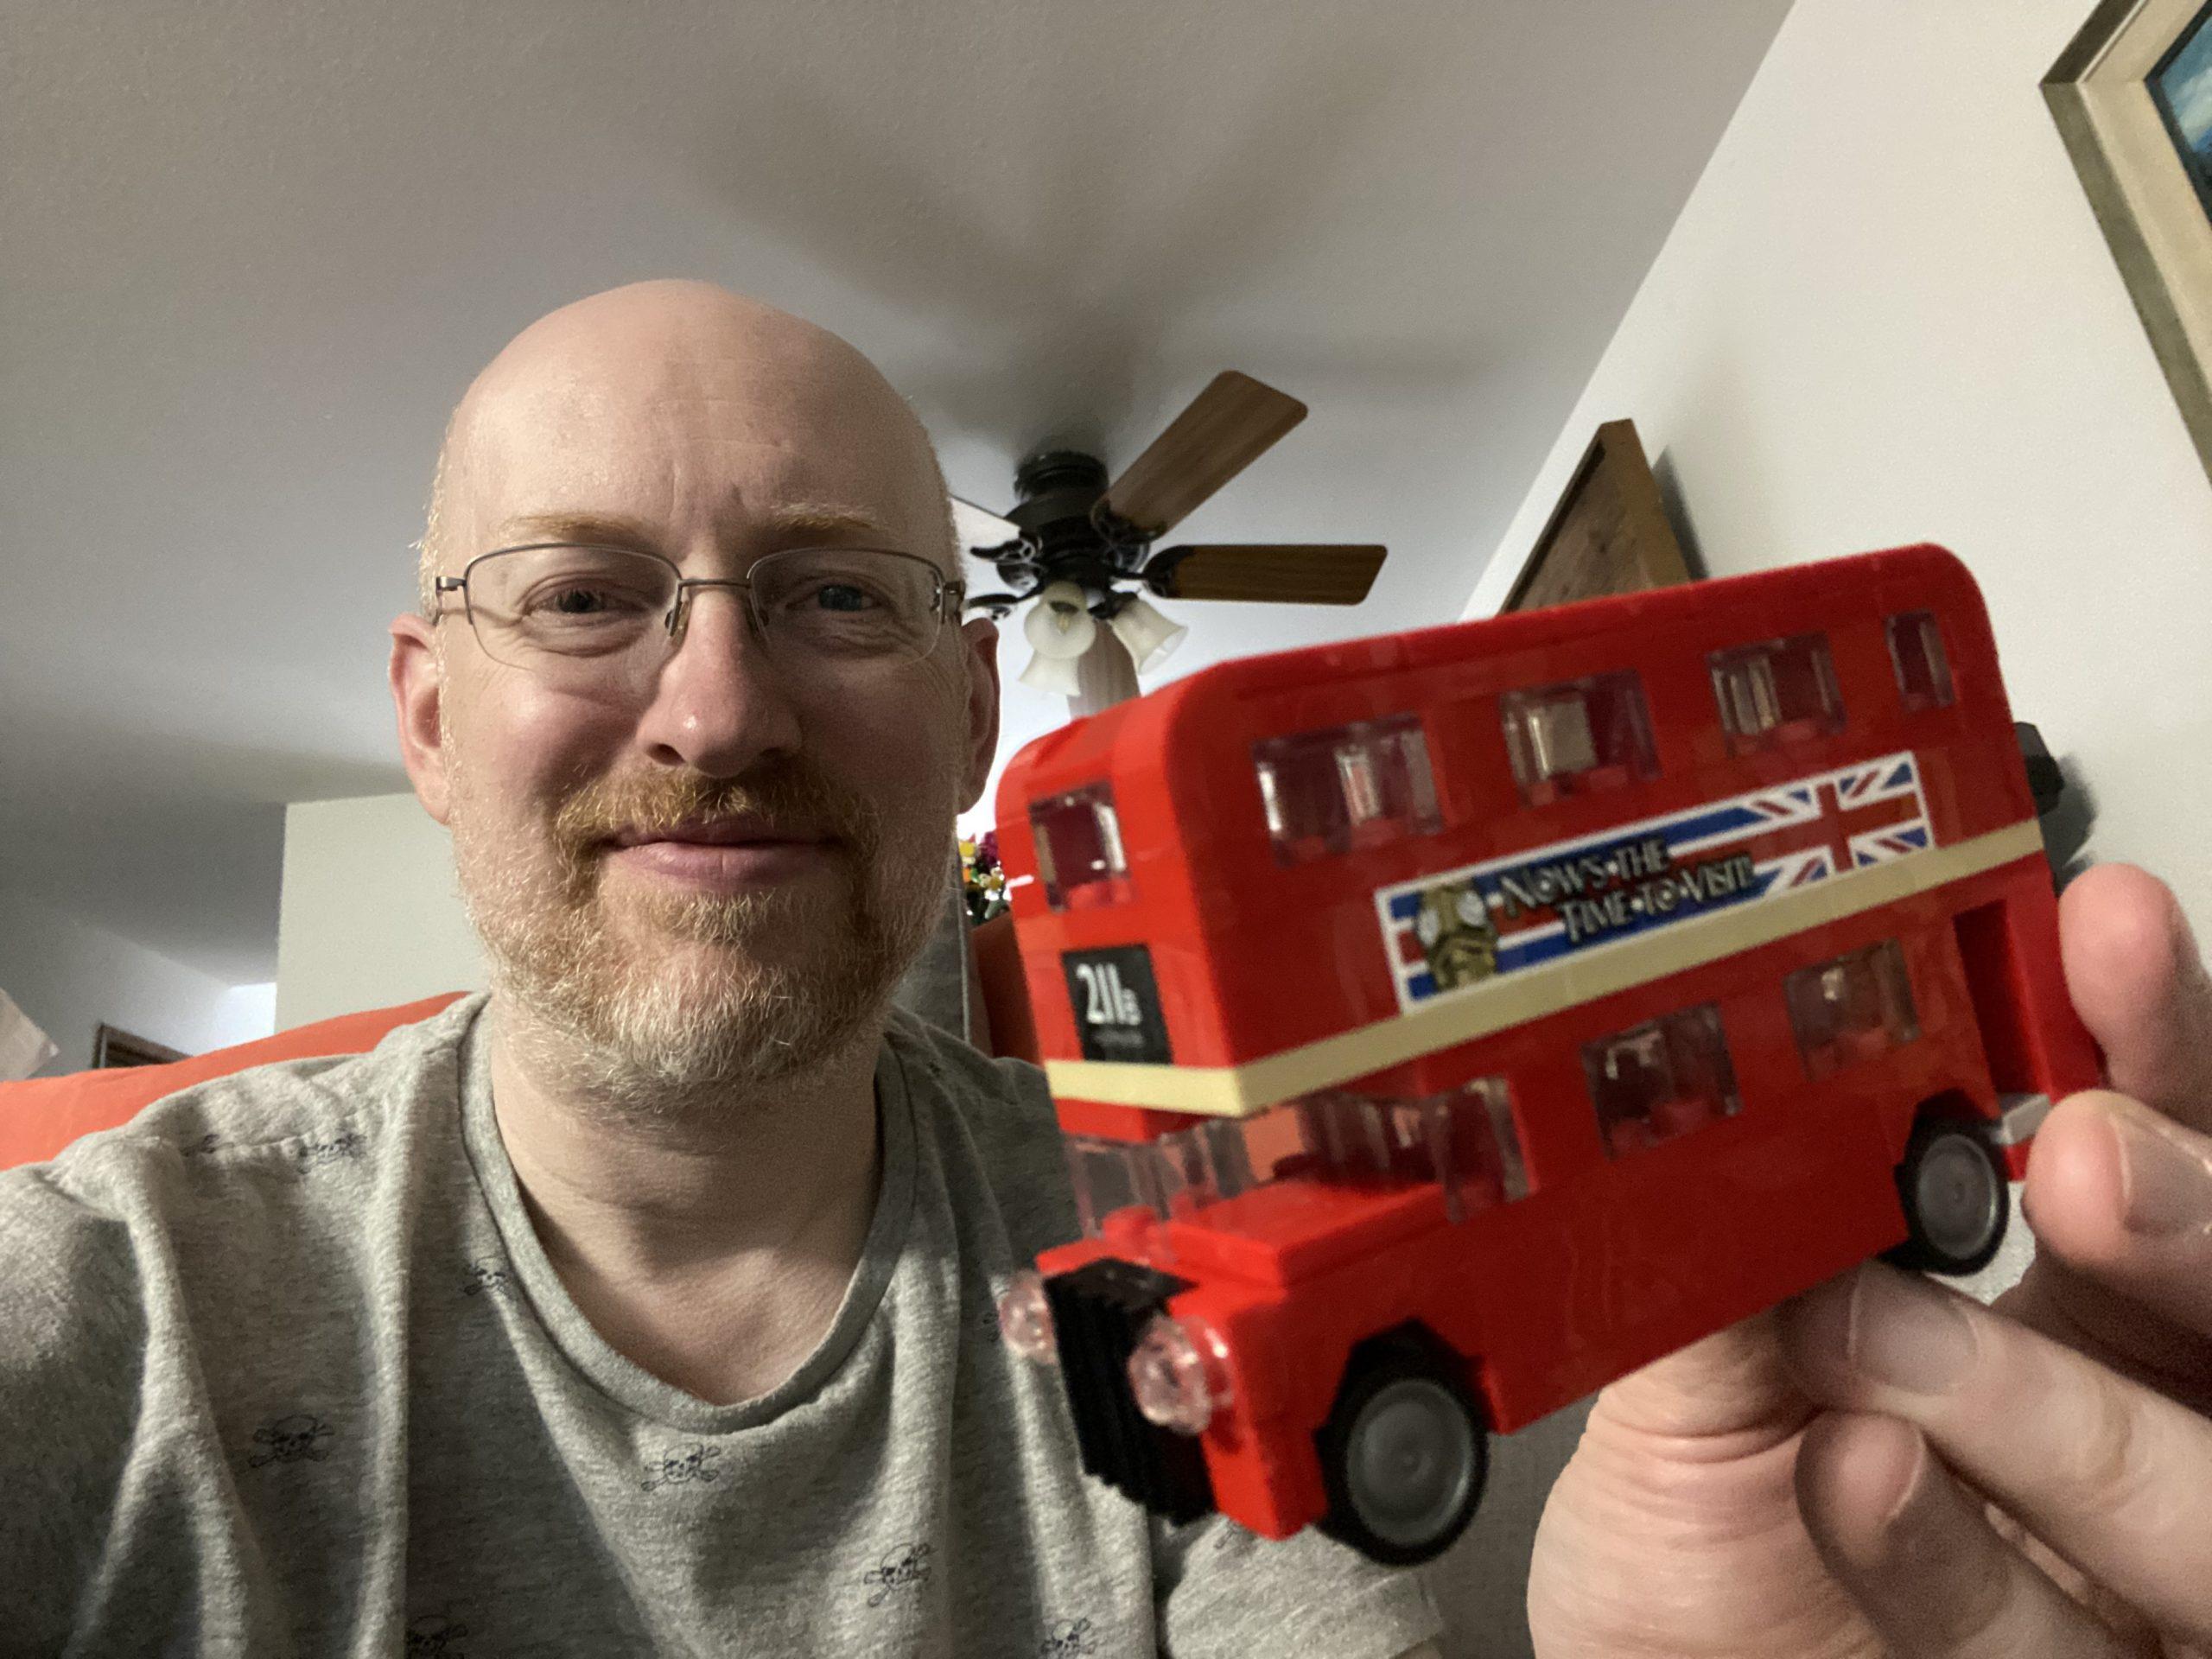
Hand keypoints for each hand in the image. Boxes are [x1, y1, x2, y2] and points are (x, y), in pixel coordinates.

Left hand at [1780, 864, 2211, 1654]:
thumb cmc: (1705, 1561)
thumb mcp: (1692, 1386)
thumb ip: (1733, 1260)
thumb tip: (1738, 1100)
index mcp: (2077, 1322)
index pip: (2163, 1152)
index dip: (2154, 1043)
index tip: (2107, 933)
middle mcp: (2147, 1433)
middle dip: (2193, 1214)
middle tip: (2086, 1151)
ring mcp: (2144, 1586)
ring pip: (2195, 1496)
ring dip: (2042, 1402)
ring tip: (1872, 1338)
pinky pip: (2054, 1639)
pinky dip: (1947, 1553)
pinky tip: (1858, 1479)